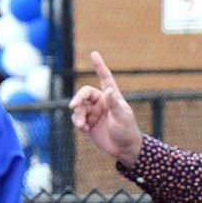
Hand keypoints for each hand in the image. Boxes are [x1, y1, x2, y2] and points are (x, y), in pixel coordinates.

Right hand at [69, 51, 143, 166]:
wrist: (124, 149)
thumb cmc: (127, 131)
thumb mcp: (122, 117)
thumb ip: (114, 104)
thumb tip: (107, 90)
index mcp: (112, 97)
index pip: (105, 78)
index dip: (99, 66)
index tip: (94, 53)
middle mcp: (102, 102)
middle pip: (84, 94)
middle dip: (77, 98)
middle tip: (73, 106)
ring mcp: (94, 112)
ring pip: (78, 108)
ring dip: (77, 115)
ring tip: (81, 125)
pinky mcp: (88, 123)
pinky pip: (77, 118)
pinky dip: (77, 123)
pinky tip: (84, 129)